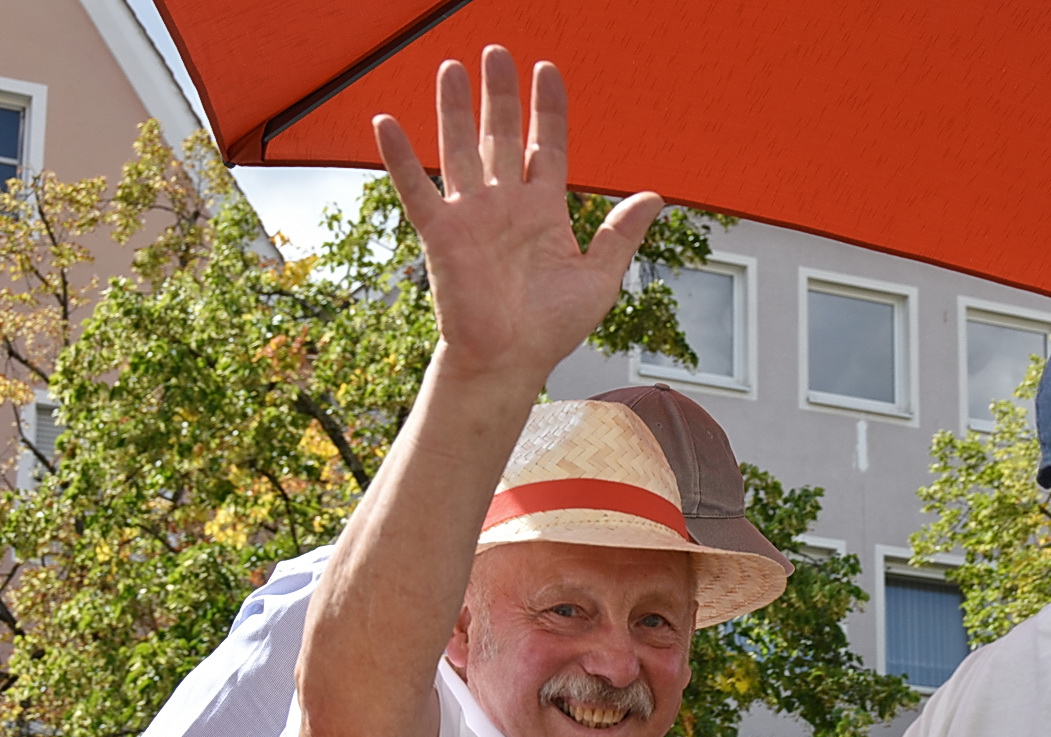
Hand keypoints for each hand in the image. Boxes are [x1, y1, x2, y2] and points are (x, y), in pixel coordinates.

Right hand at [372, 46, 662, 382]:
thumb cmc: (551, 327)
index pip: (548, 147)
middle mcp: (506, 206)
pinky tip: (386, 122)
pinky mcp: (441, 234)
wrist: (511, 362)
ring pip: (461, 149)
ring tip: (452, 67)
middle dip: (501, 95)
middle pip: (503, 136)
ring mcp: (472, 216)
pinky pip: (416, 189)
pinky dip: (400, 157)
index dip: (549, 110)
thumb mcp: (599, 277)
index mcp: (544, 212)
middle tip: (497, 52)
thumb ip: (621, 234)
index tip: (547, 70)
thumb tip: (656, 196)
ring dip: (454, 109)